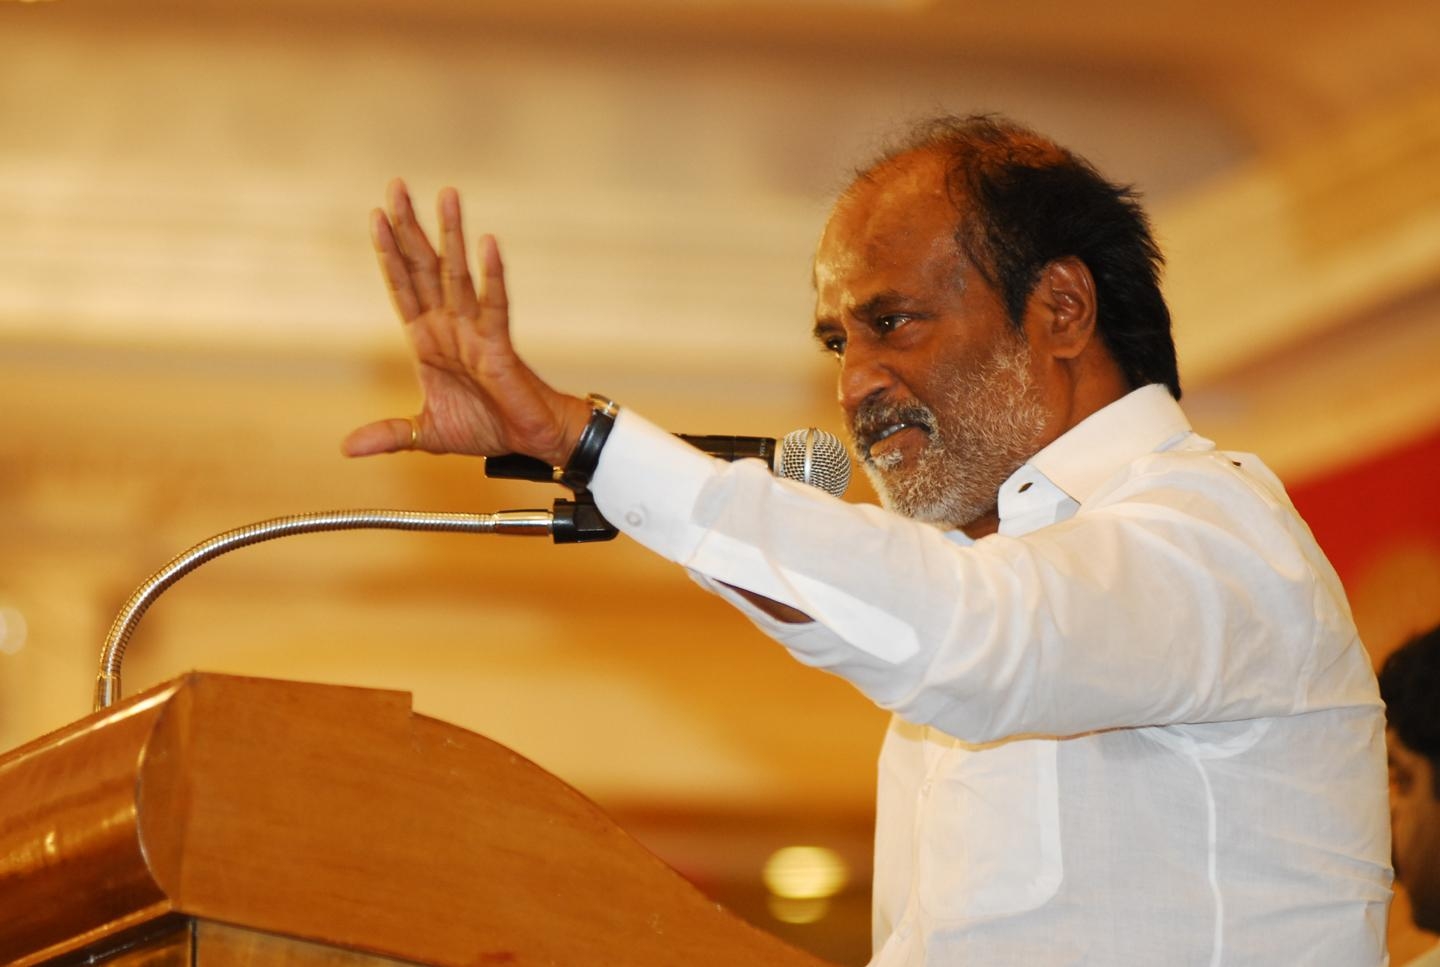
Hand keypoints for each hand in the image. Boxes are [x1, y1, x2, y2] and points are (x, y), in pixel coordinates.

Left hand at [342, 179, 590, 465]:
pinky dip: (492, 275)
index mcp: (428, 340)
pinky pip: (495, 304)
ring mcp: (474, 331)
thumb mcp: (426, 432)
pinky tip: (487, 244)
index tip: (376, 215)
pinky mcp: (499, 344)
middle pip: (424, 267)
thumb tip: (346, 448)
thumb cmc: (486, 428)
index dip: (388, 253)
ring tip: (447, 195)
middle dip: (410, 227)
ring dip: (451, 235)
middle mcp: (449, 326)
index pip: (402, 286)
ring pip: (458, 275)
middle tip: (396, 185)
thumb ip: (389, 433)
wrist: (528, 443)